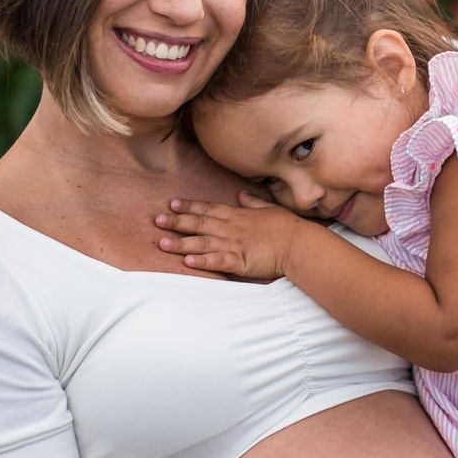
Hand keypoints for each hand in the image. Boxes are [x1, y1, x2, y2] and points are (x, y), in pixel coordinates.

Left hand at [154, 191, 309, 278]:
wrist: (300, 244)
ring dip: (182, 243)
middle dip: (177, 222)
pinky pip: (218, 261)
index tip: (172, 204)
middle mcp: (232, 228)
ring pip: (203, 242)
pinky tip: (187, 262)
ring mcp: (235, 244)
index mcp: (238, 215)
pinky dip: (202, 261)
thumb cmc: (288, 227)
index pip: (209, 209)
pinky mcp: (241, 261)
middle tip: (157, 220)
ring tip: (163, 243)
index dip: (190, 206)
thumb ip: (253, 202)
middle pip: (200, 223)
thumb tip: (241, 195)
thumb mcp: (270, 208)